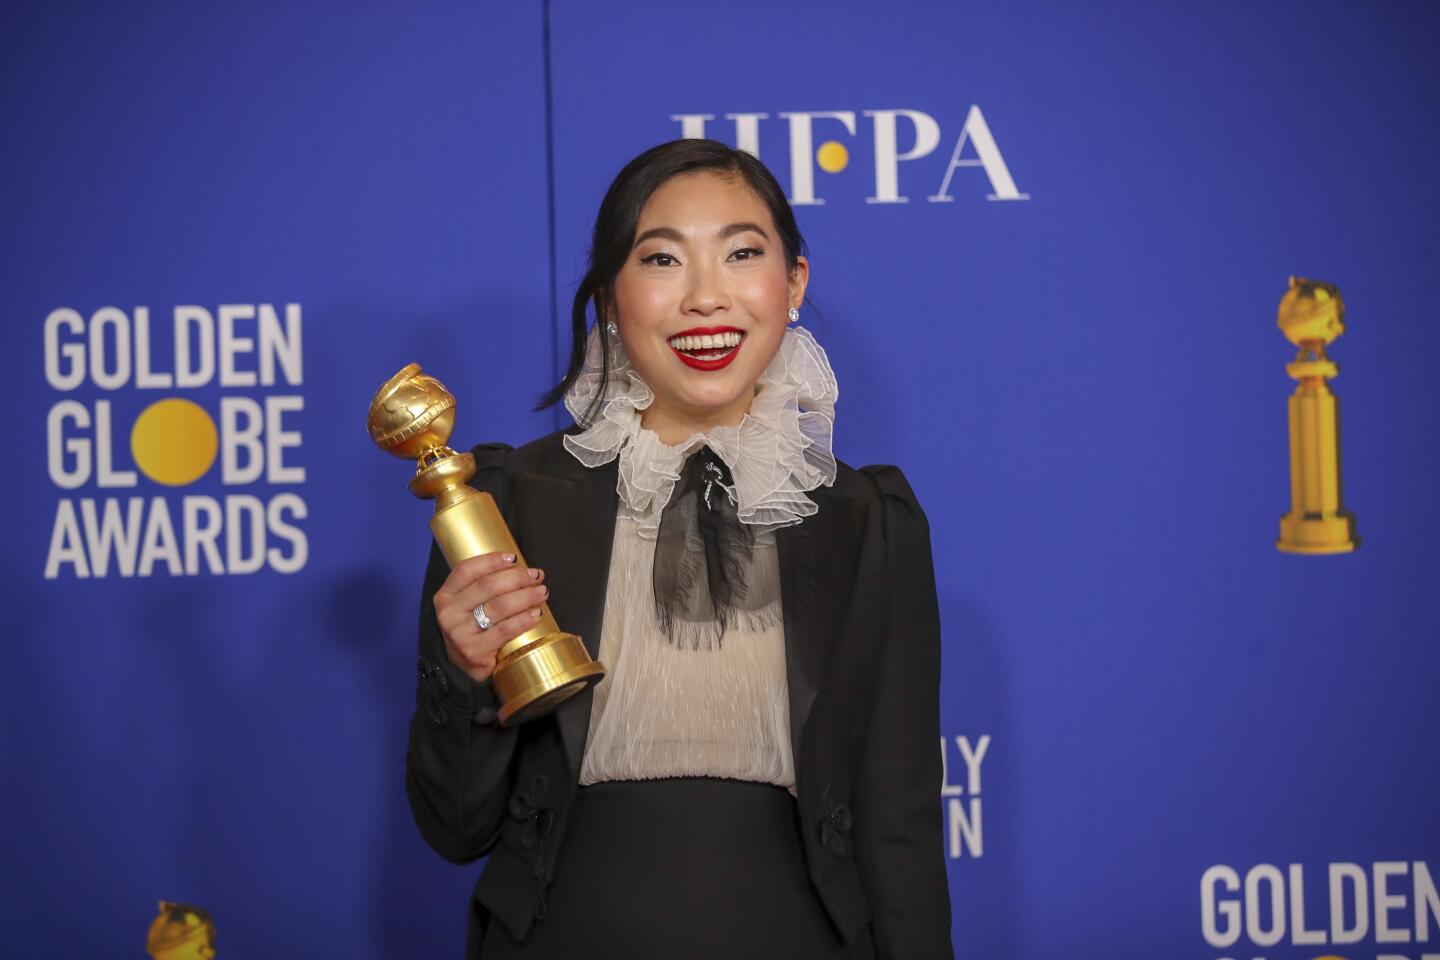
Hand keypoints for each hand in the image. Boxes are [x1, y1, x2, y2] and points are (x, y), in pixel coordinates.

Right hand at [432, 551, 547, 682]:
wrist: (463, 669)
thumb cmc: (472, 630)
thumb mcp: (467, 606)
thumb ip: (483, 587)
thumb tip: (520, 568)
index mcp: (445, 596)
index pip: (467, 570)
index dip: (492, 560)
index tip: (514, 558)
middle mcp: (448, 613)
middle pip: (488, 586)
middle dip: (517, 577)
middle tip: (536, 576)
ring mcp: (459, 633)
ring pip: (499, 606)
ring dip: (526, 596)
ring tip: (541, 592)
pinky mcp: (474, 651)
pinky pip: (505, 629)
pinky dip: (524, 619)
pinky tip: (536, 614)